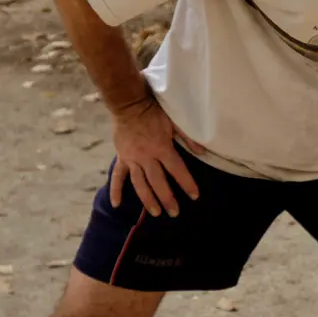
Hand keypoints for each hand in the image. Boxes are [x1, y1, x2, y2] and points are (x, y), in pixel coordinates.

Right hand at [108, 96, 201, 216]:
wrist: (128, 103)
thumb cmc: (153, 110)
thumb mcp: (174, 120)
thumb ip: (187, 136)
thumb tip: (201, 151)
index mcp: (161, 148)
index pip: (177, 170)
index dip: (187, 183)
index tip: (194, 196)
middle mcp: (146, 157)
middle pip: (158, 182)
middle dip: (167, 199)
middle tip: (174, 213)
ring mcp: (132, 159)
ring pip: (140, 184)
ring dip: (148, 200)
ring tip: (156, 213)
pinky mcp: (121, 157)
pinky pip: (117, 176)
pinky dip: (116, 190)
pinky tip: (116, 204)